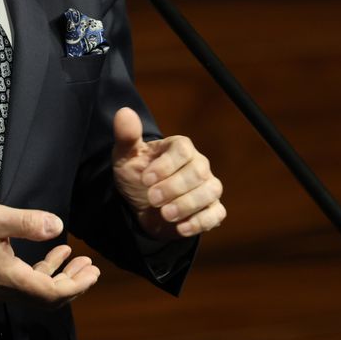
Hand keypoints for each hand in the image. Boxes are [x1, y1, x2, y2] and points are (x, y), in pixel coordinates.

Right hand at [0, 202, 99, 307]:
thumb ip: (27, 222)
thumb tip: (58, 226)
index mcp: (9, 277)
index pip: (51, 293)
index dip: (76, 285)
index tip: (93, 272)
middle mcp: (7, 290)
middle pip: (48, 299)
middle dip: (74, 285)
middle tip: (92, 268)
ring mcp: (0, 288)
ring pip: (39, 293)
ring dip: (62, 278)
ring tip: (78, 259)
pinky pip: (28, 285)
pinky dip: (45, 272)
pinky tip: (56, 254)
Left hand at [112, 107, 225, 240]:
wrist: (143, 206)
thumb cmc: (136, 175)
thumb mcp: (126, 157)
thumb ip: (127, 136)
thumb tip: (124, 112)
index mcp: (180, 147)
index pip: (183, 150)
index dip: (166, 165)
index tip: (146, 178)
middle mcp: (198, 164)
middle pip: (198, 172)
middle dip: (174, 187)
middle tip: (152, 198)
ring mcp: (207, 187)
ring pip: (210, 192)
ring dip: (188, 205)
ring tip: (165, 214)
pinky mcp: (212, 209)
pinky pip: (216, 214)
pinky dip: (200, 222)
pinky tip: (180, 227)